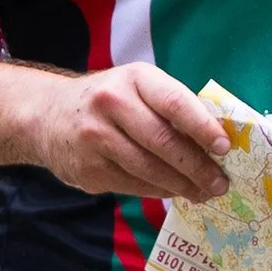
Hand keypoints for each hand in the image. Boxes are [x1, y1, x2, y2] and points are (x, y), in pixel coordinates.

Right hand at [37, 65, 232, 200]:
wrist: (47, 116)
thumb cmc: (110, 101)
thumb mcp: (136, 87)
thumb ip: (171, 107)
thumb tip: (216, 142)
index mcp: (134, 78)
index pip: (174, 101)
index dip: (202, 126)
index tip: (224, 147)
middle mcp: (111, 104)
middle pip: (163, 141)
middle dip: (197, 166)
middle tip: (220, 183)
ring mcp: (96, 138)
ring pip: (149, 169)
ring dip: (182, 185)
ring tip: (203, 193)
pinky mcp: (87, 169)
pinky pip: (133, 185)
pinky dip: (159, 191)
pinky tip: (174, 191)